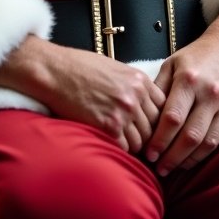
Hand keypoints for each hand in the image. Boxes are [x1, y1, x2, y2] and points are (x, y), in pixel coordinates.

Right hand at [0, 36, 166, 153]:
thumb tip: (144, 107)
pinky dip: (121, 151)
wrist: (55, 71)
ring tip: (124, 147)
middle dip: (149, 138)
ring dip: (134, 147)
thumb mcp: (116, 70)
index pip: (163, 109)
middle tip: (142, 146)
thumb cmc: (80, 68)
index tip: (152, 130)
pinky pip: (125, 148)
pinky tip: (112, 146)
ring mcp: (123, 111)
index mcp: (140, 80)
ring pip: (142, 142)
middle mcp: (135, 95)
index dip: (158, 122)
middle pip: (155, 128)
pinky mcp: (108, 126)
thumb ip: (134, 87)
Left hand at [145, 2, 218, 176]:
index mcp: (189, 79)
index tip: (148, 153)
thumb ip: (159, 88)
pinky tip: (195, 157)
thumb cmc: (199, 54)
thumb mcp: (173, 62)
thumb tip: (143, 116)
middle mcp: (210, 93)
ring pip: (209, 143)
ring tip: (175, 167)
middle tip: (159, 168)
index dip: (159, 140)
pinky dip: (209, 153)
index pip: (172, 118)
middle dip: (172, 157)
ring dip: (190, 160)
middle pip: (190, 136)